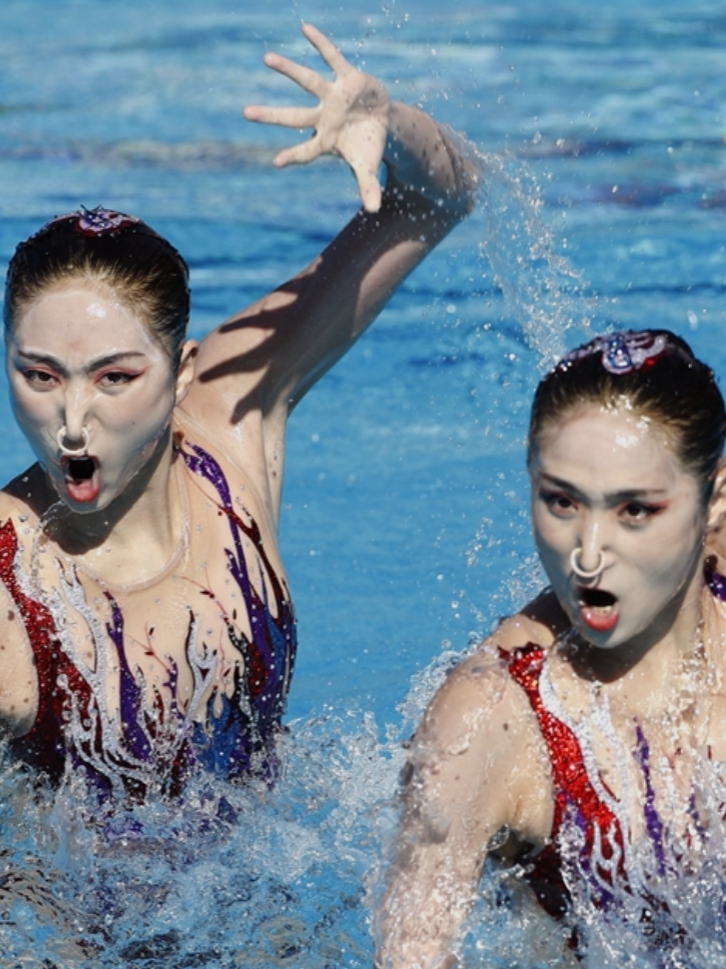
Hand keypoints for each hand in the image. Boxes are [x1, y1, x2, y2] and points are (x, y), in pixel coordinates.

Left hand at [243, 23, 390, 212]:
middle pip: (294, 117)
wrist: (382, 119)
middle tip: (245, 114)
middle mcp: (323, 116)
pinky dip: (321, 44)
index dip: (294, 156)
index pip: (306, 150)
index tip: (277, 161)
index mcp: (326, 140)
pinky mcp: (347, 78)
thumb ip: (367, 186)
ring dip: (289, 70)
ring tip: (267, 59)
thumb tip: (373, 211)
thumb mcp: (368, 166)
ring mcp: (333, 96)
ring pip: (307, 81)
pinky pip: (333, 58)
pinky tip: (305, 29)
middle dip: (272, 116)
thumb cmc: (367, 144)